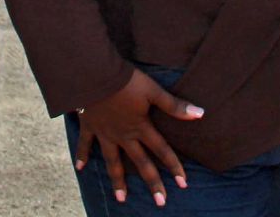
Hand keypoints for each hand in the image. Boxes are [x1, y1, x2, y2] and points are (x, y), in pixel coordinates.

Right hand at [74, 68, 203, 205]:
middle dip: (152, 182)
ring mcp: (106, 133)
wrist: (98, 76)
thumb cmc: (128, 81)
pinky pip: (85, 144)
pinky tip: (80, 168)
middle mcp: (124, 135)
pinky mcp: (90, 125)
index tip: (183, 184)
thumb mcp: (154, 91)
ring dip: (117, 180)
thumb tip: (200, 114)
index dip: (173, 165)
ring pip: (112, 161)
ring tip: (121, 199)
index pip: (161, 150)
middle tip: (160, 203)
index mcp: (140, 127)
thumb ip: (174, 105)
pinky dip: (82, 155)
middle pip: (140, 163)